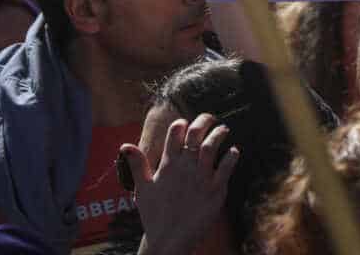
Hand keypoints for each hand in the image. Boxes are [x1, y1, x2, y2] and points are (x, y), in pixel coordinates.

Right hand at [122, 114, 237, 254]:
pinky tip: (234, 151)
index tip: (185, 122)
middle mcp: (184, 168)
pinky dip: (232, 156)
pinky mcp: (215, 191)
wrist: (169, 241)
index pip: (174, 134)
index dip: (180, 124)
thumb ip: (137, 165)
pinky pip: (226, 168)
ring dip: (219, 134)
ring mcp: (200, 179)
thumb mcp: (143, 188)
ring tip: (224, 130)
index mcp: (168, 165)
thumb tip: (125, 145)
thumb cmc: (155, 214)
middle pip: (195, 134)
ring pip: (211, 146)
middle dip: (204, 121)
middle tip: (210, 118)